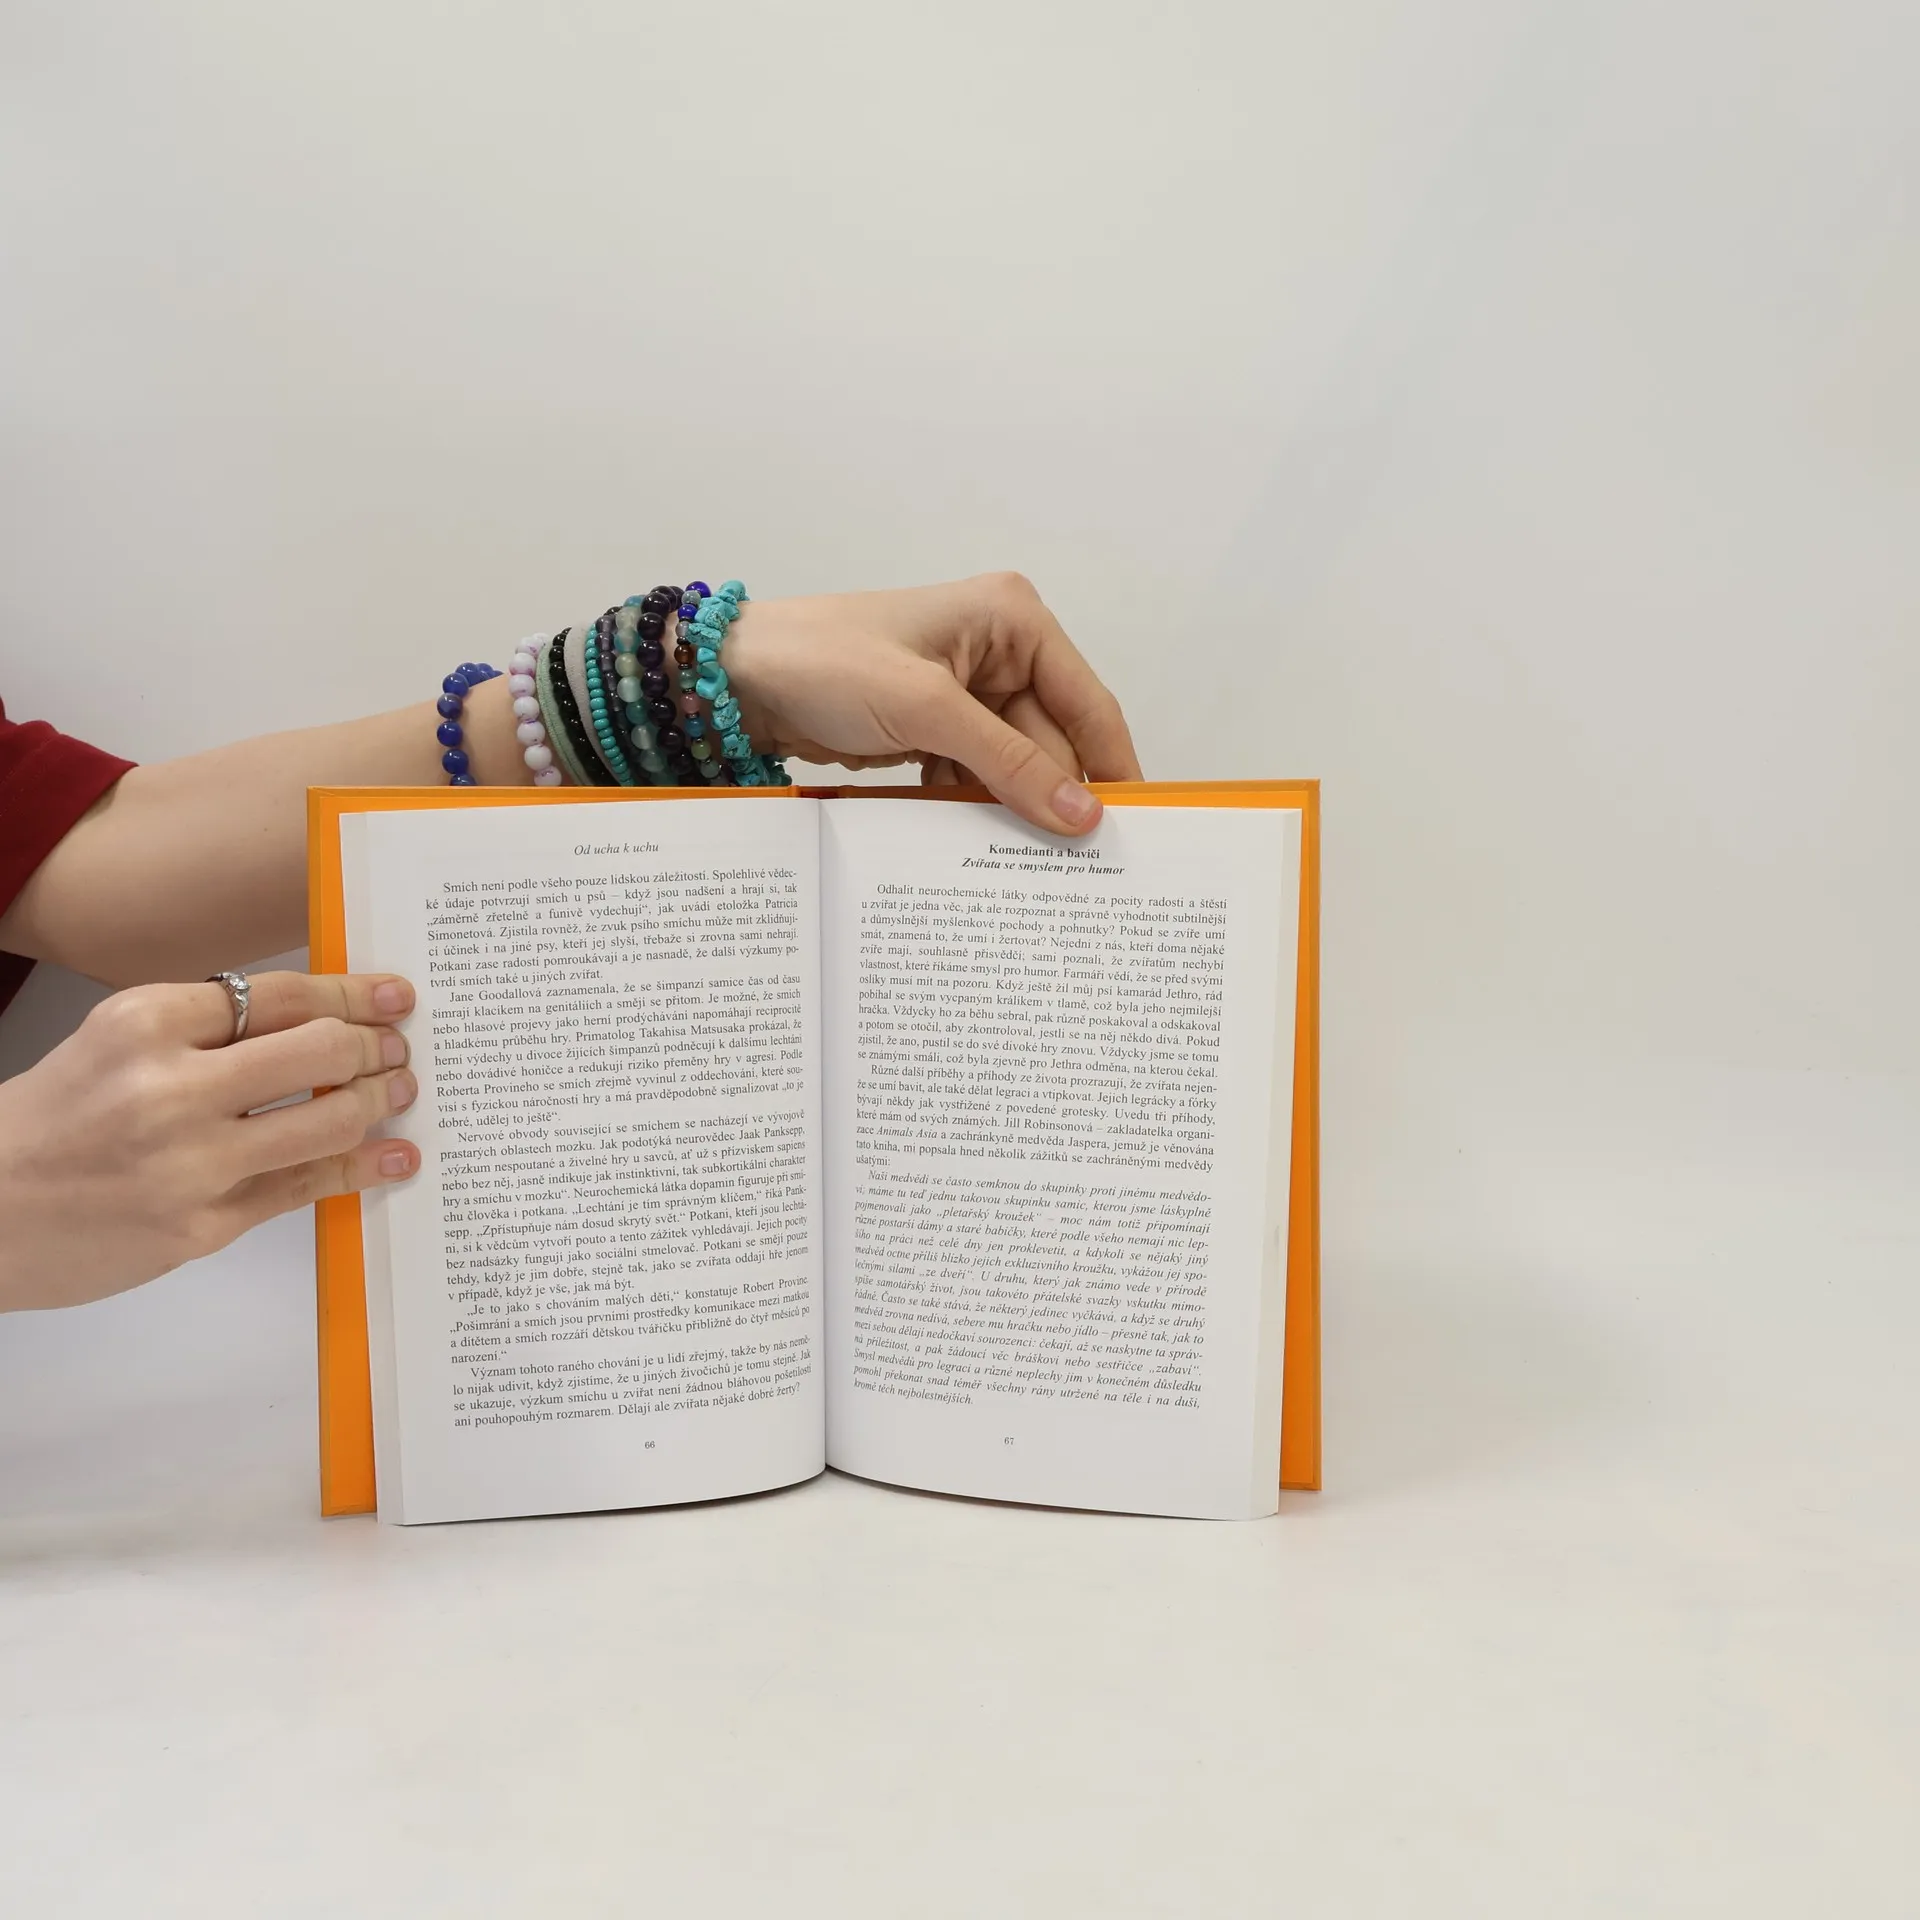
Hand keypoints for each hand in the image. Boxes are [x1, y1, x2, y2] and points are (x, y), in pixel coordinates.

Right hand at [0, 971, 419, 1312]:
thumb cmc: (52, 1124)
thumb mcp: (113, 1044)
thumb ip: (206, 1029)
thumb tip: (319, 1016)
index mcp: (144, 1023)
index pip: (281, 995)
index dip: (352, 994)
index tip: (393, 996)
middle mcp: (170, 1087)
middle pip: (320, 1049)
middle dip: (376, 1046)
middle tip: (400, 1048)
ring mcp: (190, 1162)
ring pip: (328, 1118)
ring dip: (379, 1101)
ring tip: (399, 1093)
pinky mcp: (202, 1226)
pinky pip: (305, 1187)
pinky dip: (362, 1168)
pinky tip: (394, 1158)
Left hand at [719, 573, 1142, 833]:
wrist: (739, 681)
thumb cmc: (828, 664)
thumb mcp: (926, 711)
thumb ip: (1009, 763)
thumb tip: (1083, 816)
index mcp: (1014, 620)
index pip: (1087, 704)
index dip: (1110, 767)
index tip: (1134, 830)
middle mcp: (1002, 649)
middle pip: (1053, 742)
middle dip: (1052, 797)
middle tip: (1070, 870)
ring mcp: (969, 692)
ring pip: (1016, 765)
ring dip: (1010, 807)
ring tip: (1020, 864)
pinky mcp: (938, 727)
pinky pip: (978, 775)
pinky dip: (973, 806)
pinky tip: (970, 842)